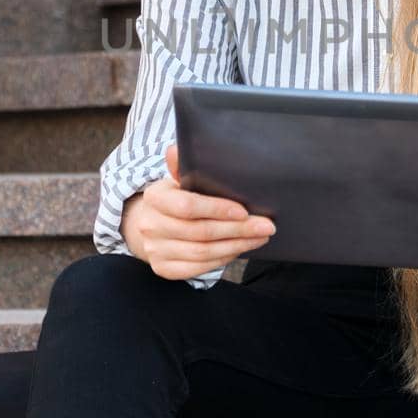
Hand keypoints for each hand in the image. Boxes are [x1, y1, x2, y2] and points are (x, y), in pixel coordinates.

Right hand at [120, 144, 275, 280]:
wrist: (152, 225)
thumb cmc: (175, 198)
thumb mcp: (179, 180)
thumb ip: (182, 167)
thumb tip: (176, 148)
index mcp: (154, 197)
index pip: (187, 206)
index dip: (217, 209)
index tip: (244, 211)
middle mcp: (150, 225)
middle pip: (200, 231)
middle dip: (238, 229)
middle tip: (266, 226)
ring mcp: (155, 249)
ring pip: (203, 252)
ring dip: (237, 245)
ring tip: (260, 237)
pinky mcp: (164, 269)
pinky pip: (198, 268)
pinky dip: (223, 259)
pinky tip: (240, 249)